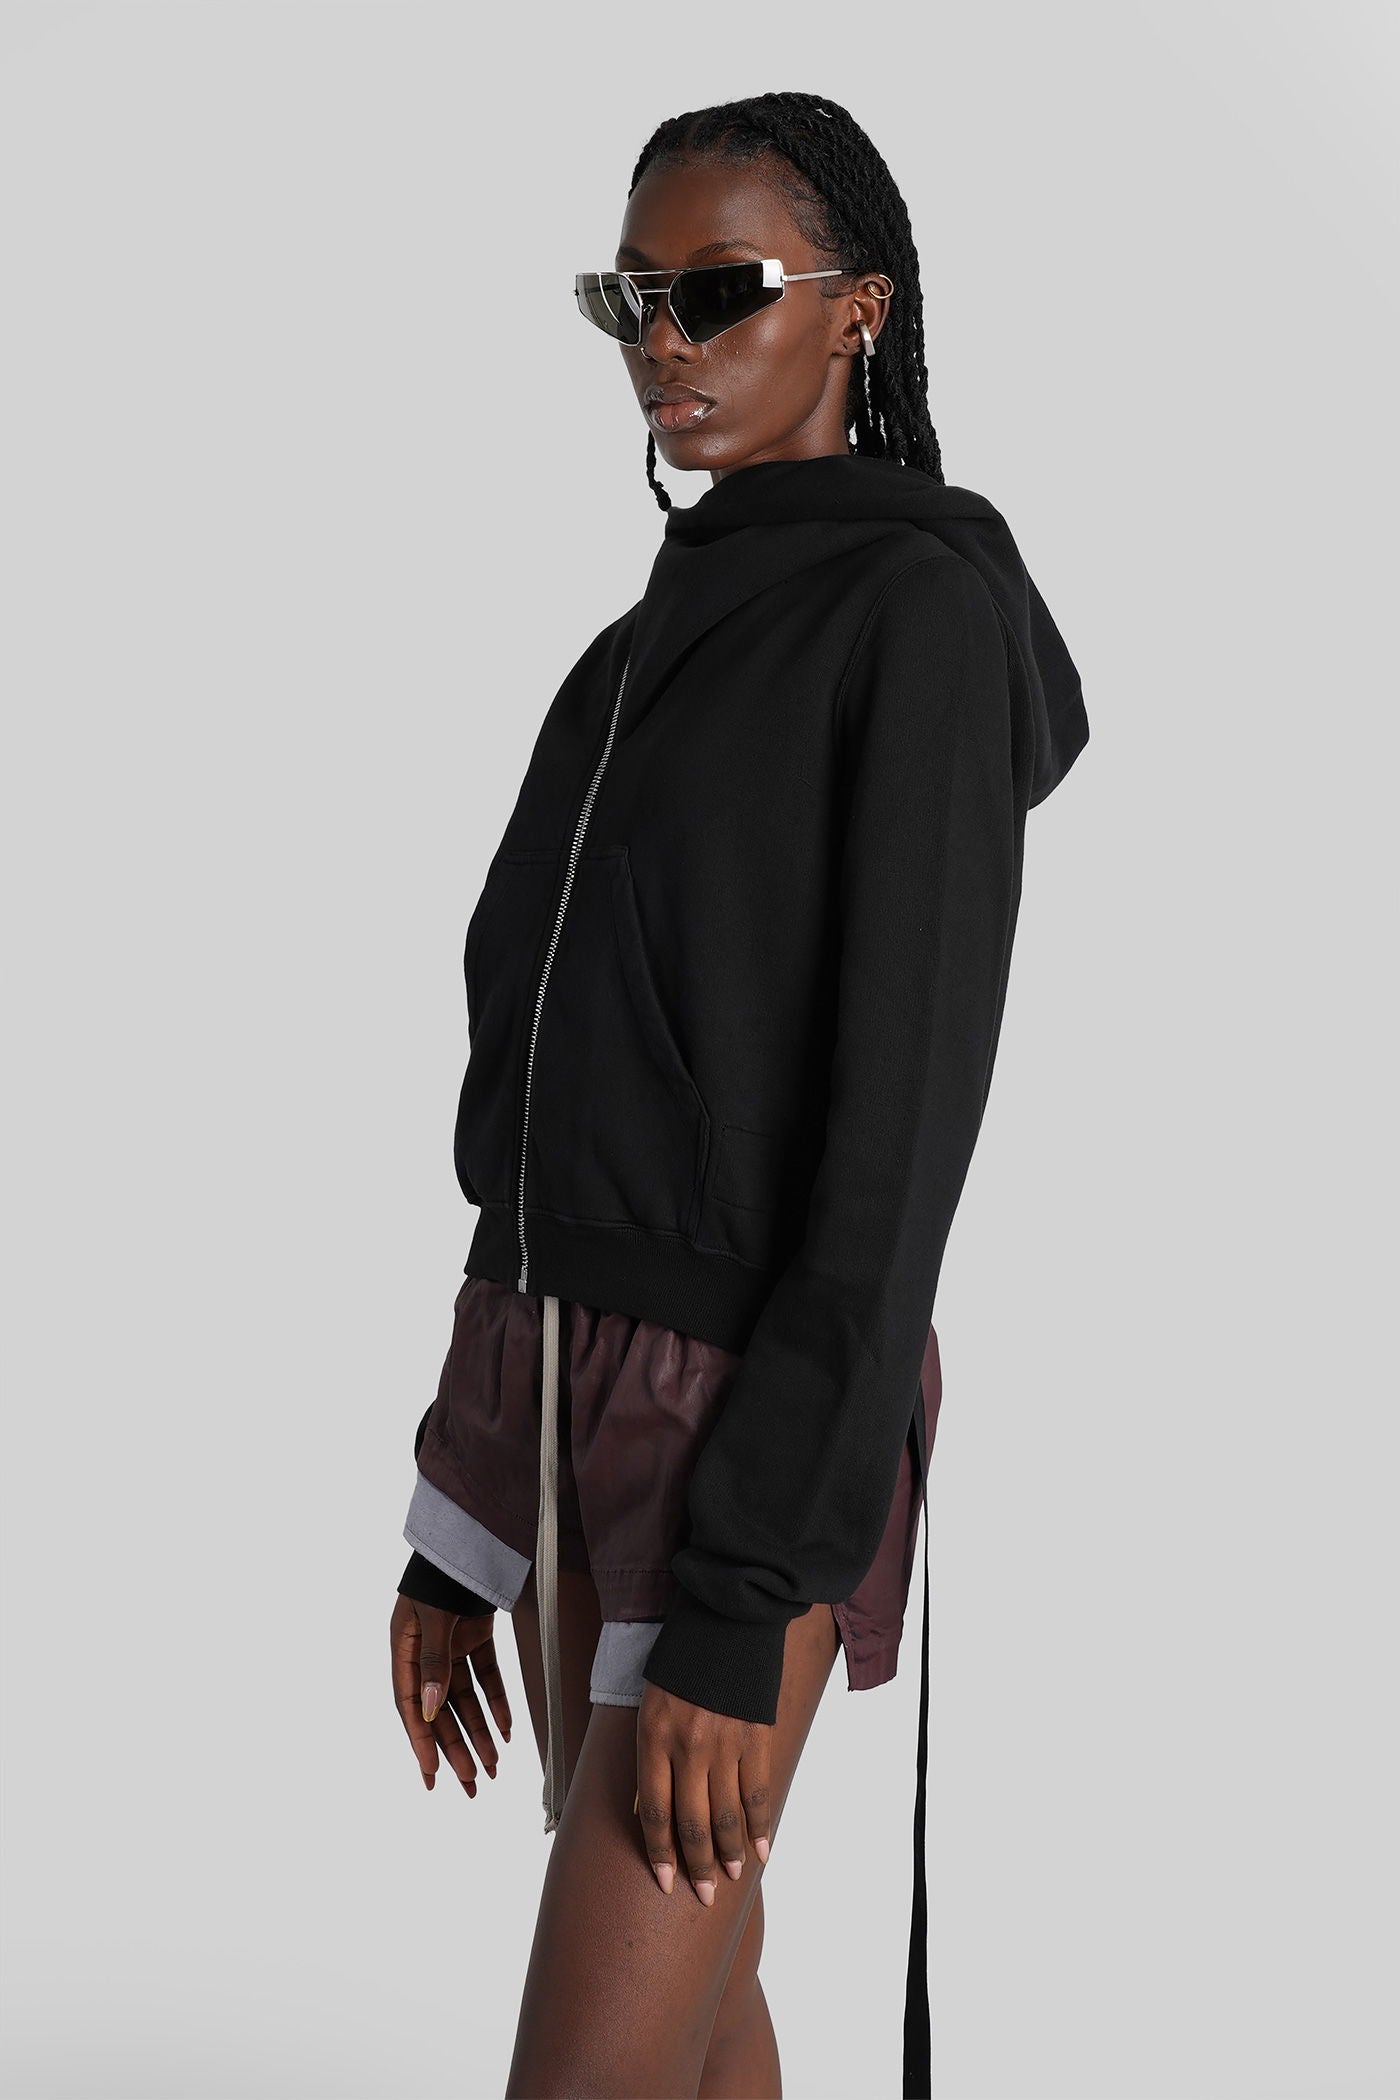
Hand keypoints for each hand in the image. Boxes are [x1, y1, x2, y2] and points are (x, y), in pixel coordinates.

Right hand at [391, 1592, 511, 1793]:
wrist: (466, 1537)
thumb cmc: (440, 1573)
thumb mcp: (433, 1617)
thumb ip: (434, 1661)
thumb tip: (429, 1708)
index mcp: (404, 1650)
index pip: (410, 1706)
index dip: (422, 1742)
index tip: (433, 1776)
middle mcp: (426, 1654)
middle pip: (440, 1710)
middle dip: (456, 1749)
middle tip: (470, 1786)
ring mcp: (451, 1647)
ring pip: (465, 1700)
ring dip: (479, 1732)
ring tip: (493, 1768)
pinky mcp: (475, 1638)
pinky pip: (487, 1678)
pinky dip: (497, 1702)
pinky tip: (509, 1730)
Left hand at [635, 1682, 772, 1903]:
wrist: (724, 1622)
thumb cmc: (680, 1666)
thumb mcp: (649, 1707)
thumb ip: (650, 1759)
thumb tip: (649, 1811)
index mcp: (654, 1739)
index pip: (655, 1812)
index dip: (660, 1852)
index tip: (665, 1883)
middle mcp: (688, 1747)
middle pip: (692, 1822)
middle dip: (698, 1865)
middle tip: (705, 1895)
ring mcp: (725, 1744)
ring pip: (727, 1814)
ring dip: (731, 1852)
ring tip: (733, 1877)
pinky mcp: (755, 1737)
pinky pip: (758, 1792)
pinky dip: (762, 1824)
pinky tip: (764, 1849)